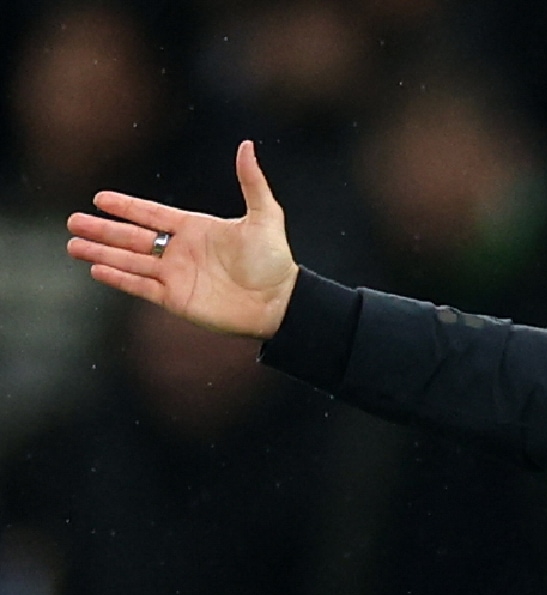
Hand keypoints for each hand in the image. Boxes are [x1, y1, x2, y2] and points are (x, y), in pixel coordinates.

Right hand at [66, 140, 297, 340]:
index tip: (99, 198)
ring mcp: (176, 275)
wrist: (279, 301)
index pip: (152, 214)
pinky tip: (97, 269)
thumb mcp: (265, 215)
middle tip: (71, 221)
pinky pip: (141, 286)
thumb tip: (247, 145)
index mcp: (195, 228)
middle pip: (132, 237)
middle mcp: (180, 251)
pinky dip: (119, 278)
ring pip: (130, 261)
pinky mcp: (176, 299)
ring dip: (101, 253)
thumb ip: (251, 182)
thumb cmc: (274, 259)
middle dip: (102, 229)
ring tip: (73, 246)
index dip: (127, 207)